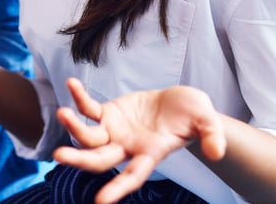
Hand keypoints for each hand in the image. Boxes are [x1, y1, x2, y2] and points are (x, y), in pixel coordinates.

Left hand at [53, 78, 225, 203]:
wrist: (180, 104)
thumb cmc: (193, 115)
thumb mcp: (207, 121)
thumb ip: (211, 135)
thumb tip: (216, 152)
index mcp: (150, 154)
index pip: (133, 176)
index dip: (118, 188)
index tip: (100, 201)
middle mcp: (127, 148)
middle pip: (100, 159)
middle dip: (80, 159)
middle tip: (58, 156)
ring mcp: (114, 131)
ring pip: (89, 136)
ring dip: (73, 128)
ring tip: (61, 114)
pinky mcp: (107, 113)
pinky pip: (89, 108)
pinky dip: (80, 98)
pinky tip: (72, 83)